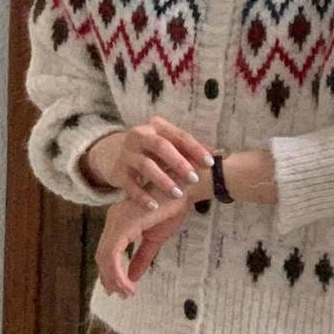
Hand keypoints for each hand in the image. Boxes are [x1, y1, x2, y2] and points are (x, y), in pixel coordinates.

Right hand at [82, 116, 213, 208]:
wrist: (115, 155)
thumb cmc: (153, 152)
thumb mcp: (169, 146)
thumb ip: (190, 150)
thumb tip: (218, 154)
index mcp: (157, 127)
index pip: (179, 136)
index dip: (196, 149)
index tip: (210, 163)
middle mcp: (140, 135)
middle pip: (161, 146)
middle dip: (179, 163)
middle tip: (194, 178)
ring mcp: (127, 153)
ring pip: (146, 165)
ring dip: (163, 180)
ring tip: (177, 194)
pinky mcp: (118, 171)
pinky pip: (130, 185)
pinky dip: (142, 196)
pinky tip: (154, 206)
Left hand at [95, 186, 191, 297]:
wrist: (181, 190)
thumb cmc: (171, 208)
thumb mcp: (154, 239)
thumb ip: (141, 258)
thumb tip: (132, 278)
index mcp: (119, 221)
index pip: (107, 251)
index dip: (110, 272)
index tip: (120, 289)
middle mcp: (113, 220)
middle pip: (101, 256)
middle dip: (109, 279)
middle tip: (120, 295)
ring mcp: (116, 223)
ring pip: (105, 258)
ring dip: (114, 280)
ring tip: (126, 293)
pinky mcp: (123, 227)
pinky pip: (113, 256)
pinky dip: (118, 274)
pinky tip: (129, 285)